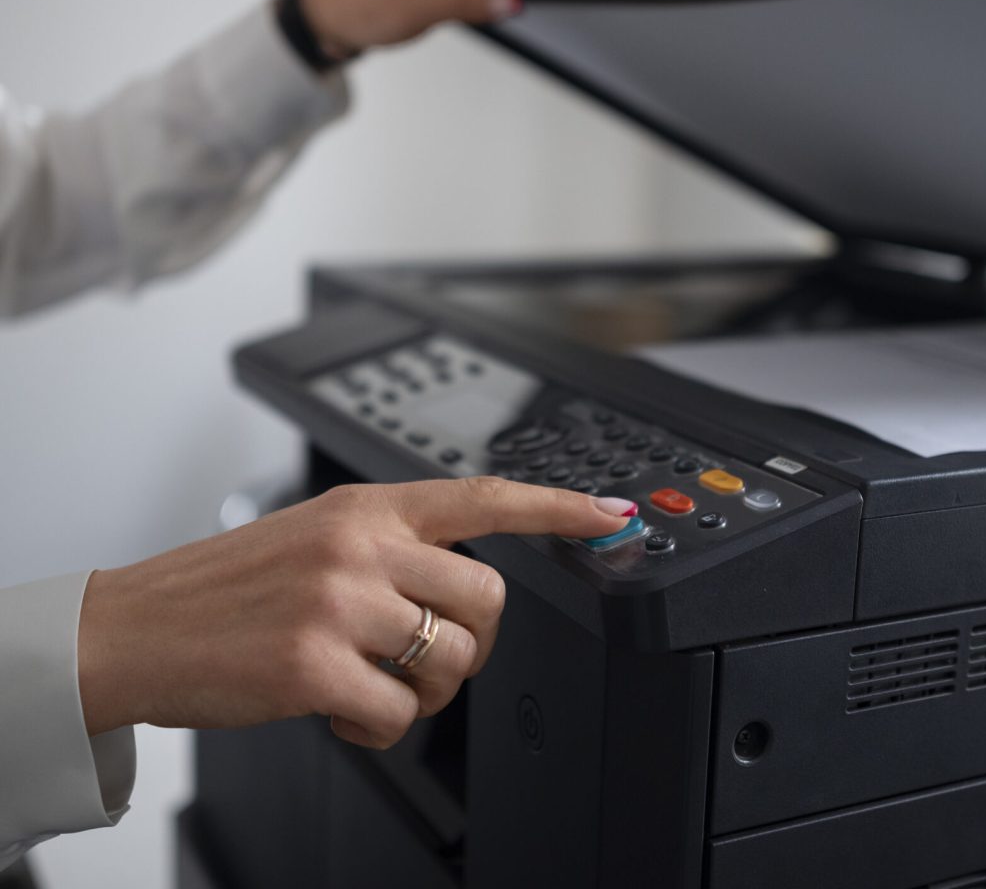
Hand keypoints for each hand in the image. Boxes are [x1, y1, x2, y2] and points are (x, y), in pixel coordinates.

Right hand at [77, 478, 634, 747]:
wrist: (138, 625)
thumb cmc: (231, 585)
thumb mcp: (319, 533)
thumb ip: (393, 544)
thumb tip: (463, 585)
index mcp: (368, 506)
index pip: (485, 496)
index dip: (559, 507)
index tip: (611, 516)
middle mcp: (361, 544)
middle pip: (487, 596)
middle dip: (474, 638)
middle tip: (430, 652)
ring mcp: (339, 603)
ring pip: (450, 659)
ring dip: (425, 686)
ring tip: (373, 679)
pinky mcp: (314, 666)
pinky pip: (400, 713)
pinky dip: (381, 724)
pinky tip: (342, 707)